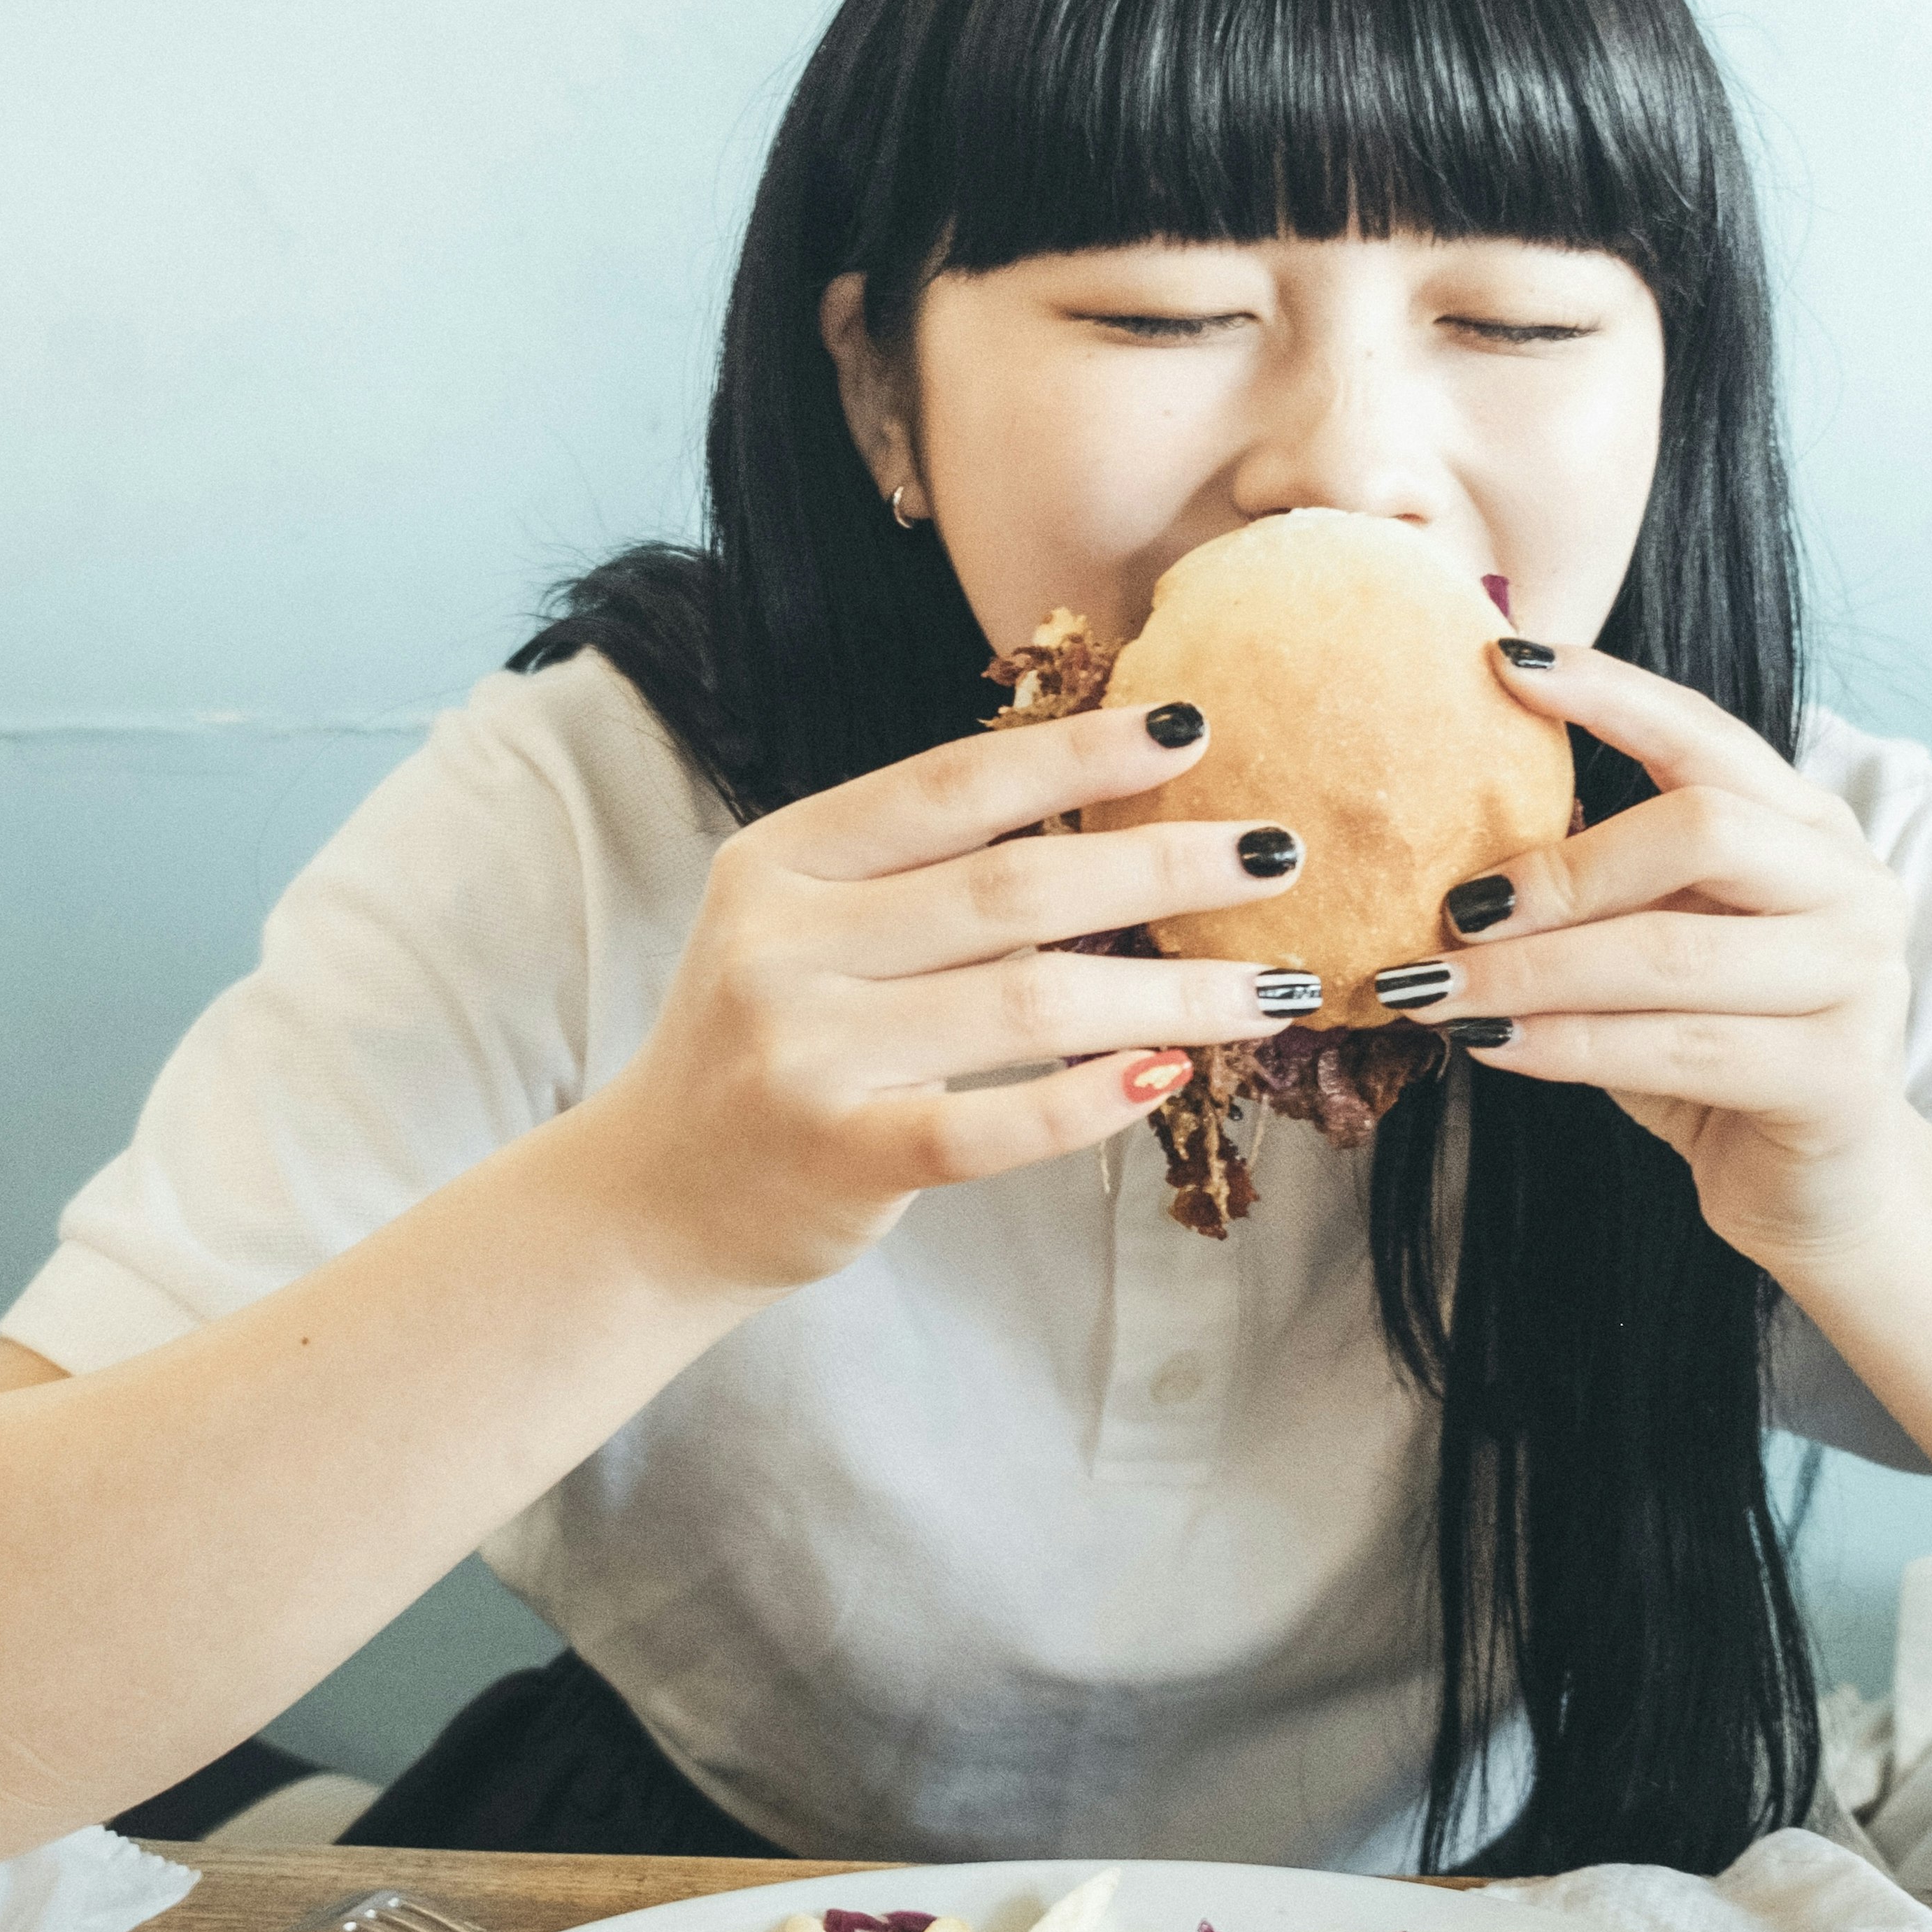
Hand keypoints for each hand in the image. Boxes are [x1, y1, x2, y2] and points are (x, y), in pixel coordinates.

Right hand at [592, 704, 1316, 1292]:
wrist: (654, 1200)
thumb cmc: (771, 1047)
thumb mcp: (810, 928)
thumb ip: (924, 878)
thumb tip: (1120, 820)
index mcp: (781, 859)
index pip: (952, 784)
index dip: (1076, 752)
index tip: (1191, 731)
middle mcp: (782, 943)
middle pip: (1012, 886)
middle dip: (1162, 864)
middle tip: (1277, 856)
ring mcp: (805, 1053)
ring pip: (1028, 1000)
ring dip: (1172, 993)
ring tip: (1273, 988)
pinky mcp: (837, 1156)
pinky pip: (991, 1123)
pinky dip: (1089, 1097)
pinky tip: (1170, 1075)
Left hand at [1379, 645, 1914, 1266]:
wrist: (1818, 1191)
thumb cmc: (1716, 1050)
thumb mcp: (1658, 943)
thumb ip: (1601, 879)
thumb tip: (1456, 807)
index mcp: (1809, 826)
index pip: (1706, 734)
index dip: (1609, 693)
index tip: (1502, 663)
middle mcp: (1852, 886)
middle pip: (1700, 829)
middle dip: (1559, 869)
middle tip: (1454, 908)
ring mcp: (1860, 982)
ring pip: (1671, 955)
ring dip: (1530, 975)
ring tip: (1429, 989)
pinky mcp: (1838, 1079)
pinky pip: (1676, 1050)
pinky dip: (1564, 1047)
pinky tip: (1489, 1047)